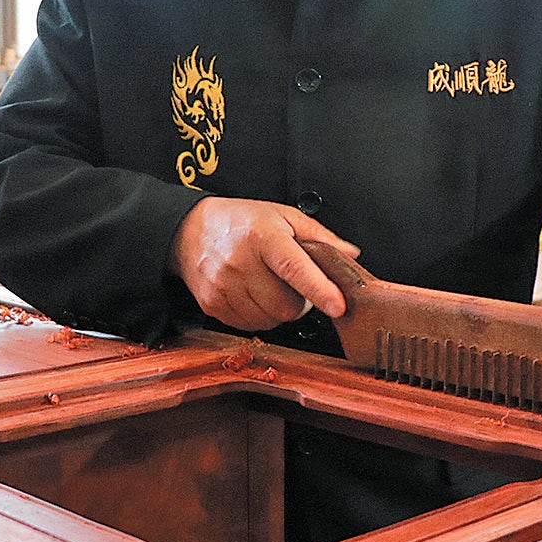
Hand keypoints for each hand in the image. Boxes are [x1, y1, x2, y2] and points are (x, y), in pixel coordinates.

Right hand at [168, 197, 360, 331]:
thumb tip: (350, 254)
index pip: (295, 268)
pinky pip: (249, 325)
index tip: (338, 305)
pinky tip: (252, 294)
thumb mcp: (283, 216)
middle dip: (299, 302)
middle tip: (291, 284)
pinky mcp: (212, 304)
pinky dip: (258, 316)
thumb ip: (319, 237)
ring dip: (277, 310)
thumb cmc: (242, 222)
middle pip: (286, 305)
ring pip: (269, 320)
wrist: (190, 230)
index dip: (320, 290)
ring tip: (268, 285)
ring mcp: (223, 286)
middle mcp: (240, 262)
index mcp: (263, 237)